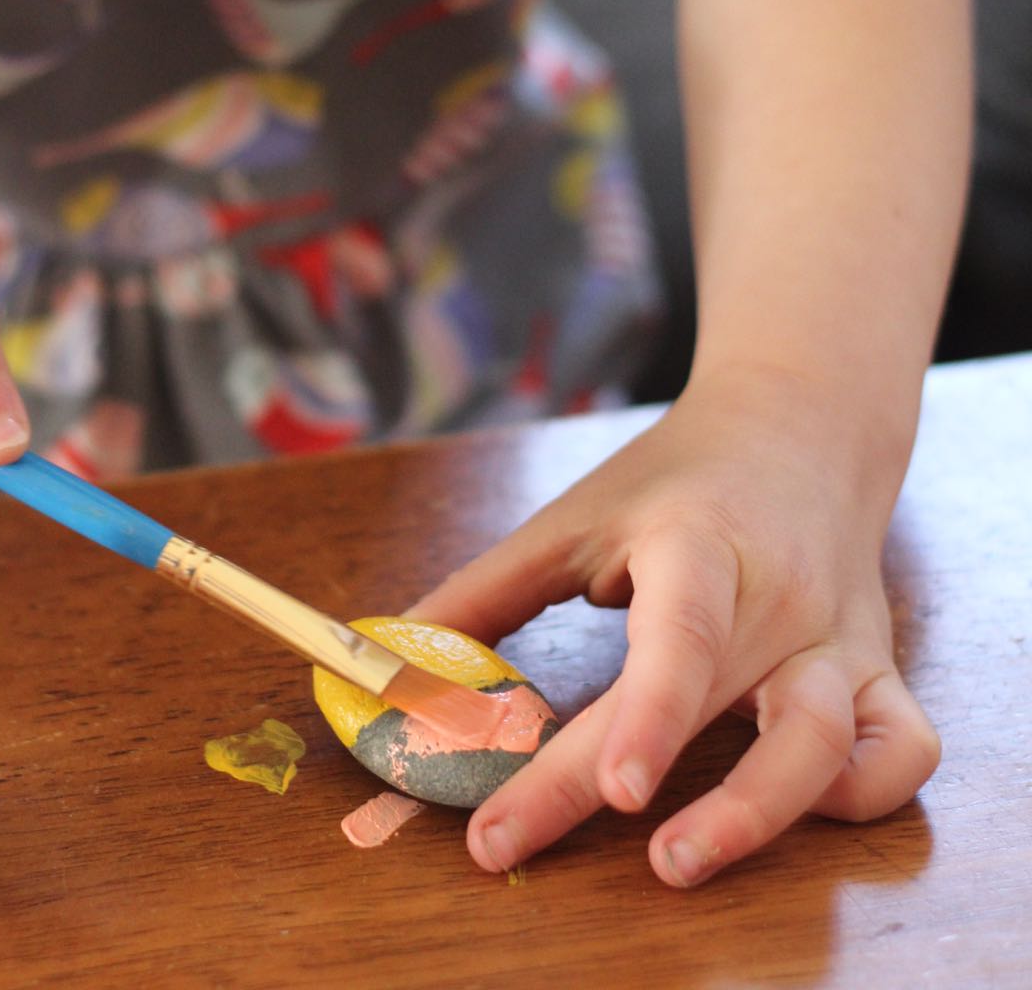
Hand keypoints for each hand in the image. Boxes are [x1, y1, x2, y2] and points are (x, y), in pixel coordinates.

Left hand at [406, 365, 939, 885]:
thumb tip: (391, 658)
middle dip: (615, 787)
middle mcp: (780, 597)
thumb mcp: (574, 516)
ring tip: (672, 863)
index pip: (682, 636)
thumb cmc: (673, 477)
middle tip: (507, 842)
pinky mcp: (876, 667)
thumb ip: (487, 590)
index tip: (607, 792)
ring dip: (760, 818)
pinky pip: (900, 751)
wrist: (799, 428)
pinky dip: (857, 794)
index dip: (650, 717)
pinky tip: (791, 811)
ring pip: (830, 747)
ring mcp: (840, 638)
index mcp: (700, 545)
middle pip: (718, 709)